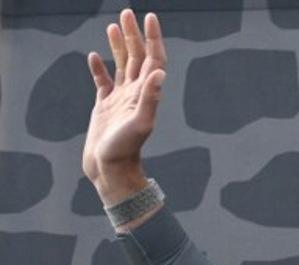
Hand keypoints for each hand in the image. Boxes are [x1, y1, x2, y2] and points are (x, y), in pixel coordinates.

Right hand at [82, 9, 166, 204]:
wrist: (110, 169)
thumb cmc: (126, 149)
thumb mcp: (140, 123)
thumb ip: (150, 98)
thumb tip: (159, 73)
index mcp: (146, 94)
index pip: (153, 60)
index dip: (153, 38)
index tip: (149, 17)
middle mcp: (135, 93)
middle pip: (137, 57)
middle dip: (134, 35)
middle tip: (128, 12)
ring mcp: (120, 99)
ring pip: (121, 66)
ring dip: (119, 46)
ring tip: (114, 26)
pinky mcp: (104, 107)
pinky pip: (102, 82)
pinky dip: (99, 68)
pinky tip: (93, 56)